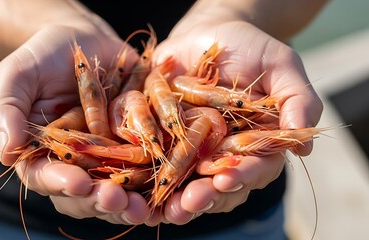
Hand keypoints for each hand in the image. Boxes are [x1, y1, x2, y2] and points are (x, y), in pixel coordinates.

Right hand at [0, 25, 147, 223]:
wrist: (83, 40)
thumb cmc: (43, 56)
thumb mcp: (18, 74)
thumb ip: (5, 110)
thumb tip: (7, 152)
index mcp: (41, 152)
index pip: (45, 177)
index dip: (60, 183)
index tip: (78, 183)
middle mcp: (74, 161)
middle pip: (83, 194)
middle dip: (99, 200)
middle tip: (114, 199)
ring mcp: (106, 156)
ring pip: (115, 190)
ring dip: (128, 204)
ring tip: (140, 208)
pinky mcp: (133, 144)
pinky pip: (145, 169)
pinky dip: (154, 181)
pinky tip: (164, 188)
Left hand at [149, 21, 322, 223]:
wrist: (208, 33)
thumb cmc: (249, 47)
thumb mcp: (280, 66)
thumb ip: (297, 100)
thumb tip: (305, 146)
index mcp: (256, 143)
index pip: (255, 168)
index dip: (243, 176)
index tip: (228, 179)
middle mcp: (225, 153)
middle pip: (218, 184)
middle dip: (205, 196)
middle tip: (191, 202)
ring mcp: (194, 149)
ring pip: (188, 181)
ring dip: (177, 197)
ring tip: (168, 208)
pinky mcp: (166, 139)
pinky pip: (158, 163)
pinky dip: (151, 177)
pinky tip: (141, 189)